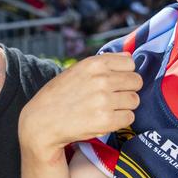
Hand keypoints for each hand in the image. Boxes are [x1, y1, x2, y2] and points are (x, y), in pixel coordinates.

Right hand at [19, 54, 141, 163]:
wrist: (42, 121)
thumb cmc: (59, 95)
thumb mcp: (77, 70)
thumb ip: (102, 63)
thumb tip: (129, 56)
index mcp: (94, 64)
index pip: (130, 63)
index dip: (125, 73)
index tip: (116, 81)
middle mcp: (101, 80)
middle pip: (136, 82)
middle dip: (127, 90)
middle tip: (112, 97)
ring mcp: (104, 101)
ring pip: (134, 100)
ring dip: (124, 106)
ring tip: (107, 109)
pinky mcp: (106, 121)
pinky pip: (129, 118)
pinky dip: (120, 120)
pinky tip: (105, 119)